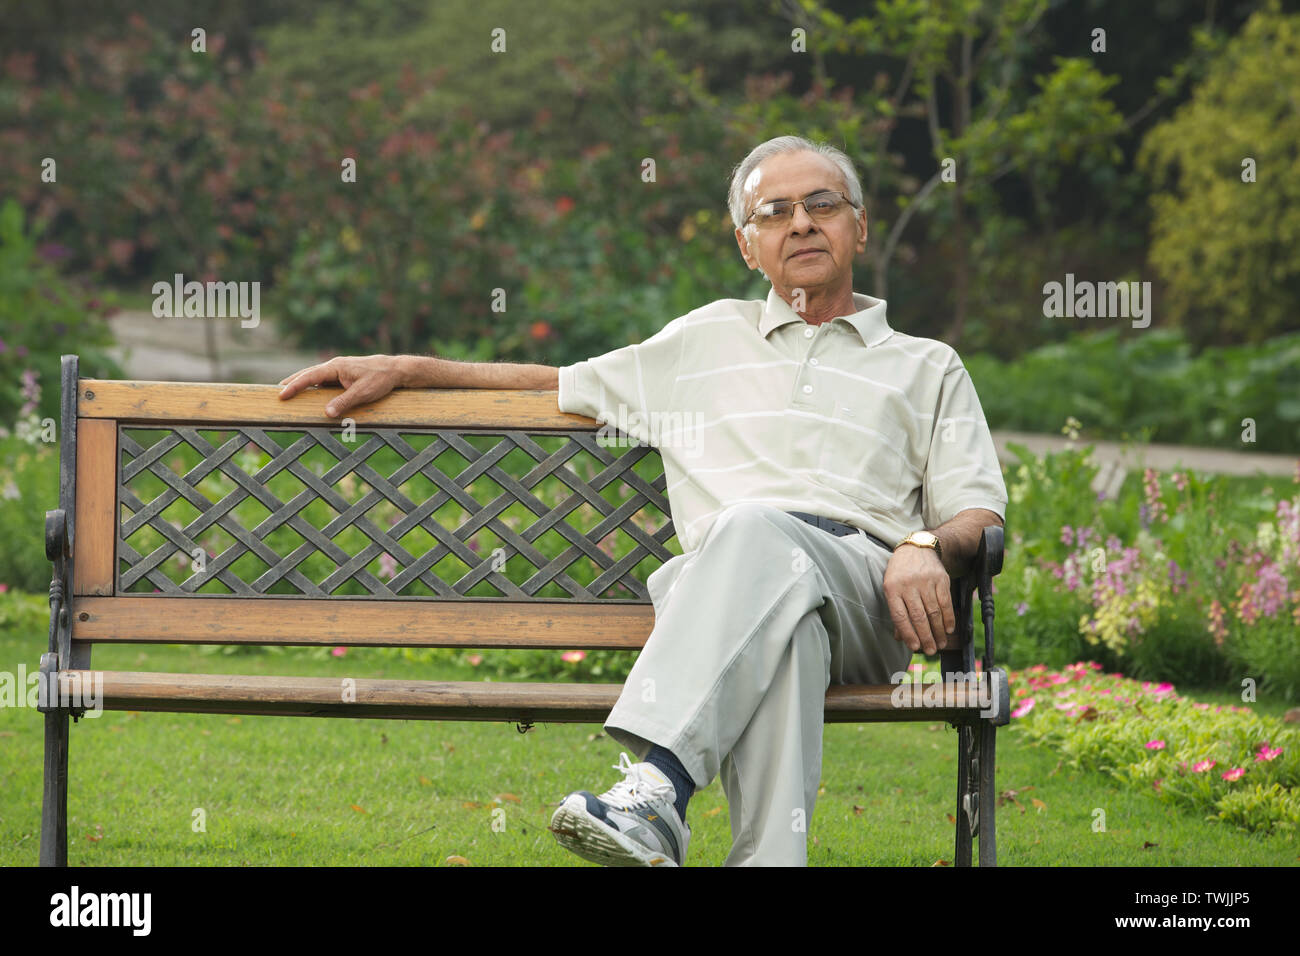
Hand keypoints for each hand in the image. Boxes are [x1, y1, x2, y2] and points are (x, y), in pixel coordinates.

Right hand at [277, 355, 404, 417]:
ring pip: (315, 378)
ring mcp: (338, 371)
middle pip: (308, 374)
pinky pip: (324, 382)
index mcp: (336, 367)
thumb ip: (344, 402)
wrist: (396, 370)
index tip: (281, 394)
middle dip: (292, 383)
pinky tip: (310, 395)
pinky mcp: (344, 376)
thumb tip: (326, 414)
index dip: (295, 386)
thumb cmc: (380, 379)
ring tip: (288, 393)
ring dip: (302, 385)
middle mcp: (334, 367)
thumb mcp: (363, 393)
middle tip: (276, 393)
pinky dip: (314, 388)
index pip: (310, 376)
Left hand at [884, 543, 954, 654]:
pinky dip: (949, 618)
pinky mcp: (941, 579)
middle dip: (926, 637)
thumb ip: (896, 611)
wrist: (917, 548)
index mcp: (892, 588)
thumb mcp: (891, 588)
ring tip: (941, 644)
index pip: (900, 616)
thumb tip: (900, 638)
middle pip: (918, 616)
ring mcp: (926, 581)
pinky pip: (946, 603)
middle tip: (931, 650)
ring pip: (934, 612)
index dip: (908, 633)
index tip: (915, 647)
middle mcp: (909, 585)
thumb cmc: (900, 572)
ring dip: (938, 631)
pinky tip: (949, 629)